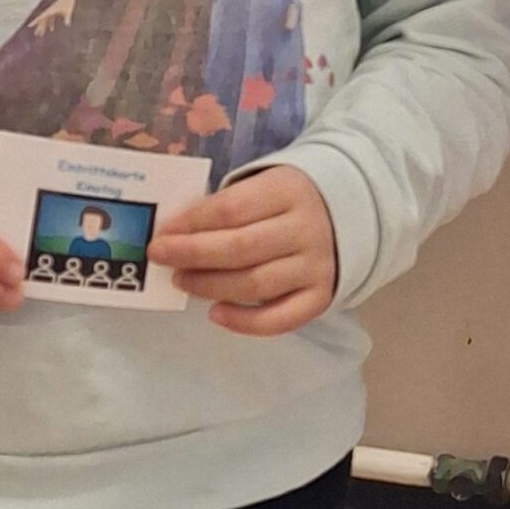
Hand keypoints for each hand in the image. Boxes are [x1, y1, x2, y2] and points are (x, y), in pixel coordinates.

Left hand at [149, 166, 337, 336]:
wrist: (349, 213)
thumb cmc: (287, 200)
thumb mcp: (263, 185)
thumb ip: (227, 205)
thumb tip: (176, 233)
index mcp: (288, 190)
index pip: (231, 209)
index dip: (191, 223)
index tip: (162, 232)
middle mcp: (306, 229)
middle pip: (240, 248)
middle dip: (192, 254)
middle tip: (160, 257)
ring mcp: (316, 266)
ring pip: (255, 284)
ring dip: (210, 286)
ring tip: (182, 281)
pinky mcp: (321, 296)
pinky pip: (279, 319)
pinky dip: (244, 322)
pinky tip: (215, 314)